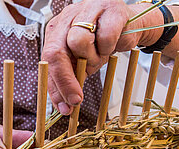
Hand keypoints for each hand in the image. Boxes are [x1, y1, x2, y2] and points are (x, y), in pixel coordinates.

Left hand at [42, 0, 161, 114]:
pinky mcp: (110, 10)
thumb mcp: (81, 63)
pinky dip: (109, 48)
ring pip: (79, 42)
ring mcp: (87, 10)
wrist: (130, 27)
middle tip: (77, 99)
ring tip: (100, 58)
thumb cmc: (102, 44)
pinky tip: (111, 46)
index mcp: (56, 31)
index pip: (47, 60)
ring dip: (92, 60)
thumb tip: (65, 106)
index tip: (65, 108)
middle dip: (65, 81)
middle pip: (55, 52)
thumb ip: (71, 79)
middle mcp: (67, 18)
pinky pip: (105, 37)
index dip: (55, 87)